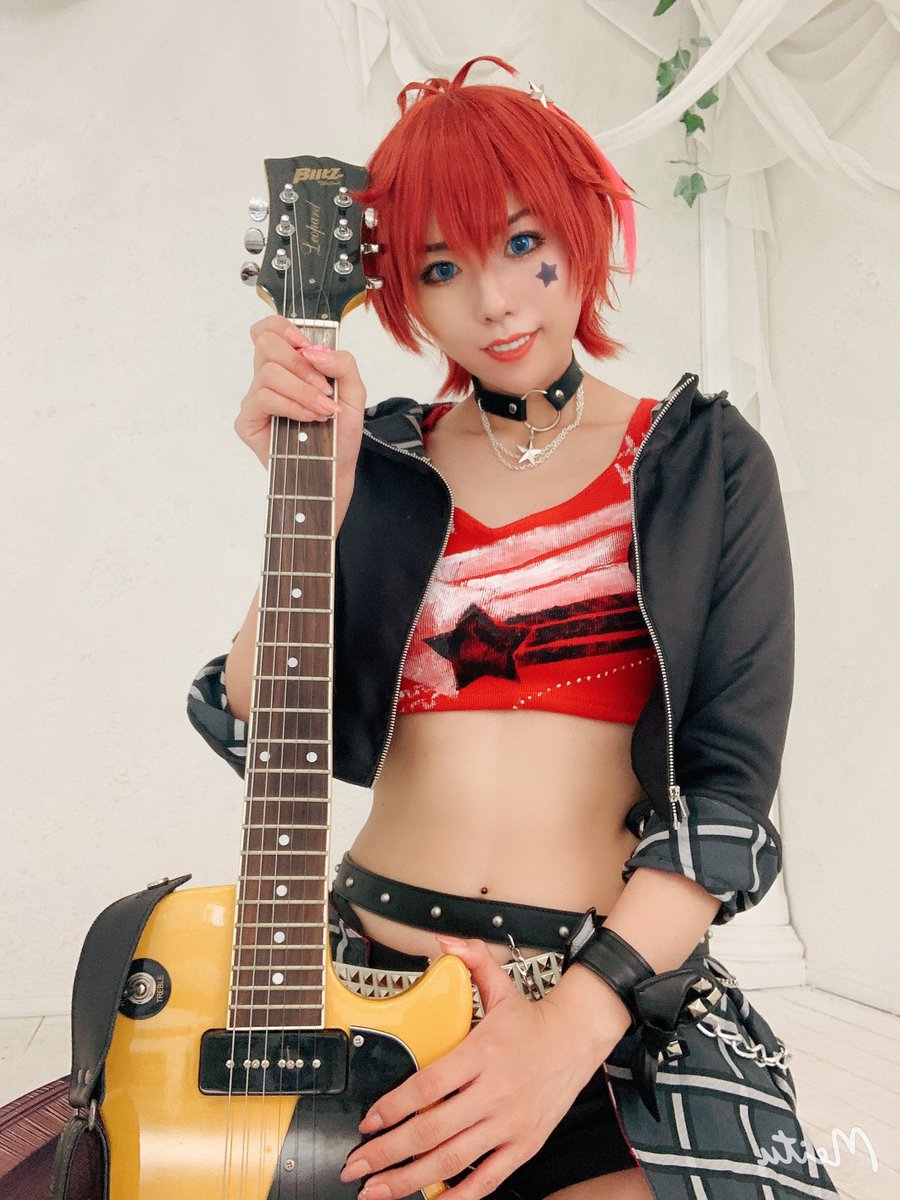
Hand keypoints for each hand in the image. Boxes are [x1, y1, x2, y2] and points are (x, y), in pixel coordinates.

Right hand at [236, 316, 366, 476]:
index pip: (269, 329)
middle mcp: (267, 378)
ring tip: (322, 410)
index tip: (306, 346)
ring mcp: (254, 399)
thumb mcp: (353, 392)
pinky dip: (291, 406)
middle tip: (323, 389)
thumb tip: (315, 351)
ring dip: (302, 390)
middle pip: (266, 344)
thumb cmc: (339, 433)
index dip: (284, 328)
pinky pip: (264, 398)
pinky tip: (308, 419)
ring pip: (268, 373)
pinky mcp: (247, 421)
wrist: (336, 470)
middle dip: (300, 365)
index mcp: (288, 365)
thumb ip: (343, 363)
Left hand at [339, 937, 616, 1199]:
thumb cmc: (533, 1019)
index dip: (393, 1108)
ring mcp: (510, 1123)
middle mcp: (494, 1092)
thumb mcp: (501, 984)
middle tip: (357, 1166)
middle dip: (388, 1152)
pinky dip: (459, 1196)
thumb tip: (444, 941)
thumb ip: (471, 959)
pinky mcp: (524, 1144)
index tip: (368, 1122)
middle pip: (433, 1129)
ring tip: (380, 1190)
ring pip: (454, 1158)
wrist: (579, 1038)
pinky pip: (489, 1178)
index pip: (428, 1086)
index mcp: (482, 1054)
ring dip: (411, 1178)